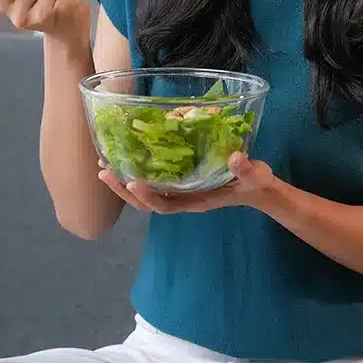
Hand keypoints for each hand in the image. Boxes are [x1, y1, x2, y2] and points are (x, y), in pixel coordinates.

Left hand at [97, 152, 278, 213]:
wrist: (257, 188)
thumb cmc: (255, 183)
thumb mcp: (255, 176)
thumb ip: (245, 168)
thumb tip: (235, 156)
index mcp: (197, 201)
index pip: (166, 206)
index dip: (148, 197)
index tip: (133, 182)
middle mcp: (184, 199)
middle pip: (147, 203)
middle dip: (125, 190)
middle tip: (105, 172)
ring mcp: (180, 192)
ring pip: (146, 194)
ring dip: (124, 183)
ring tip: (105, 167)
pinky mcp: (180, 181)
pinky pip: (153, 181)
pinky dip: (137, 173)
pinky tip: (126, 159)